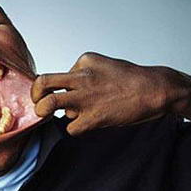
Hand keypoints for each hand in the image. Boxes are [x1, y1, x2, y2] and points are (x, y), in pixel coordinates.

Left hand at [31, 52, 180, 135]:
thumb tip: (66, 89)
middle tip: (38, 104)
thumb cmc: (131, 79)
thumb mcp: (103, 64)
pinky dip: (76, 128)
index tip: (55, 94)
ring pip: (50, 106)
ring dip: (54, 113)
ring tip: (67, 114)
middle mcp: (81, 78)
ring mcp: (86, 98)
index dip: (53, 87)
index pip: (56, 75)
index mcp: (83, 62)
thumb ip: (82, 73)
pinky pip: (71, 127)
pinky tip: (89, 123)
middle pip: (42, 83)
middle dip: (35, 96)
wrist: (155, 90)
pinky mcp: (93, 117)